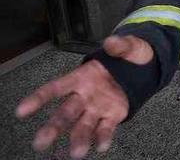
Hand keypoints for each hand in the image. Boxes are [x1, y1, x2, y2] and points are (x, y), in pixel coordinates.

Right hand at [16, 35, 152, 158]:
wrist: (146, 67)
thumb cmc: (131, 55)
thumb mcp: (130, 46)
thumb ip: (121, 45)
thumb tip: (111, 42)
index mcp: (82, 76)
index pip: (56, 88)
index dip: (38, 98)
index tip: (21, 111)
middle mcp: (85, 95)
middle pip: (65, 113)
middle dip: (53, 127)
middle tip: (41, 142)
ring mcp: (97, 108)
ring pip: (82, 126)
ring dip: (78, 139)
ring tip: (76, 153)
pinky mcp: (113, 116)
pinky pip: (105, 129)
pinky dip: (103, 138)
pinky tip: (102, 146)